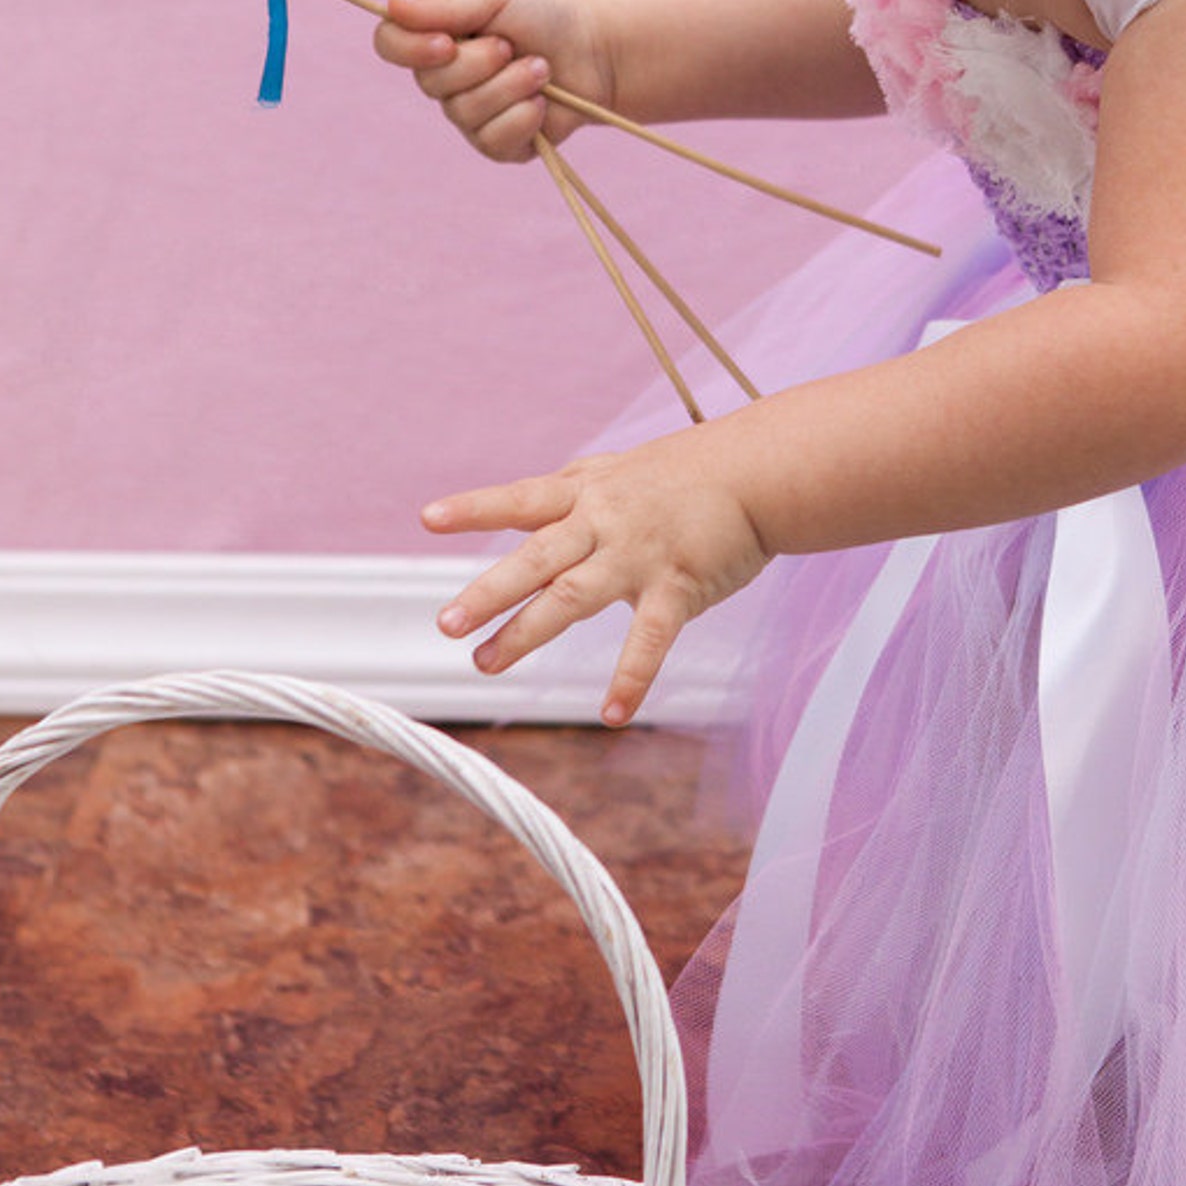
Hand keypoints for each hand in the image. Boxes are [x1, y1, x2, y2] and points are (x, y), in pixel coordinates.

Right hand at [372, 0, 613, 162]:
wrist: (598, 49)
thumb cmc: (545, 13)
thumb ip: (446, 4)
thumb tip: (390, 6)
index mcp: (436, 36)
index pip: (390, 44)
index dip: (411, 49)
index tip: (448, 41)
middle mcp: (445, 80)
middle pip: (431, 84)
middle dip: (479, 63)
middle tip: (512, 45)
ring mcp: (470, 116)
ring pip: (465, 113)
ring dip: (510, 86)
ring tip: (540, 68)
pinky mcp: (499, 145)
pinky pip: (493, 140)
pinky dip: (523, 117)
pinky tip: (543, 102)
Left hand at [425, 436, 771, 723]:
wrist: (758, 471)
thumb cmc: (689, 472)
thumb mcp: (620, 471)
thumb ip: (575, 491)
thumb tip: (530, 500)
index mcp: (586, 494)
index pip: (521, 499)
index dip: (475, 508)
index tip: (427, 519)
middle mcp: (604, 523)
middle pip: (535, 557)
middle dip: (488, 591)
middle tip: (445, 623)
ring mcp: (638, 555)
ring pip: (572, 597)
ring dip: (526, 632)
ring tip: (484, 663)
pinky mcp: (677, 585)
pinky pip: (650, 638)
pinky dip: (631, 678)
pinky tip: (612, 715)